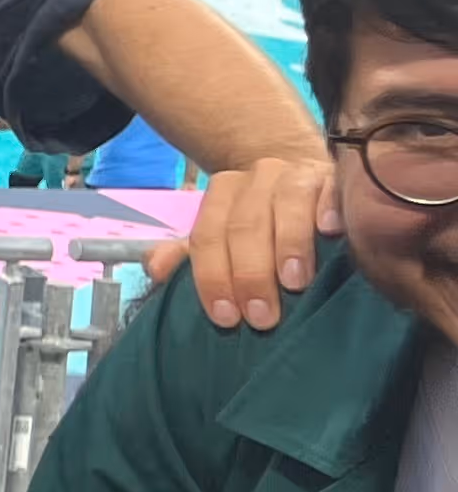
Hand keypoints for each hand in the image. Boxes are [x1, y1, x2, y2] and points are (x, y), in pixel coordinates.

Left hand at [149, 150, 340, 330]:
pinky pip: (332, 189)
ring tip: (294, 284)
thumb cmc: (266, 221)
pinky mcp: (337, 177)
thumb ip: (187, 254)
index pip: (207, 235)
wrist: (312, 180)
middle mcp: (257, 178)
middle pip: (244, 225)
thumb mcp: (223, 236)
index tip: (226, 316)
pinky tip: (331, 232)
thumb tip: (155, 270)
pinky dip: (329, 209)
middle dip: (250, 273)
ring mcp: (299, 174)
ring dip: (289, 245)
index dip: (213, 277)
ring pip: (286, 205)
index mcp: (223, 192)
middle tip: (261, 315)